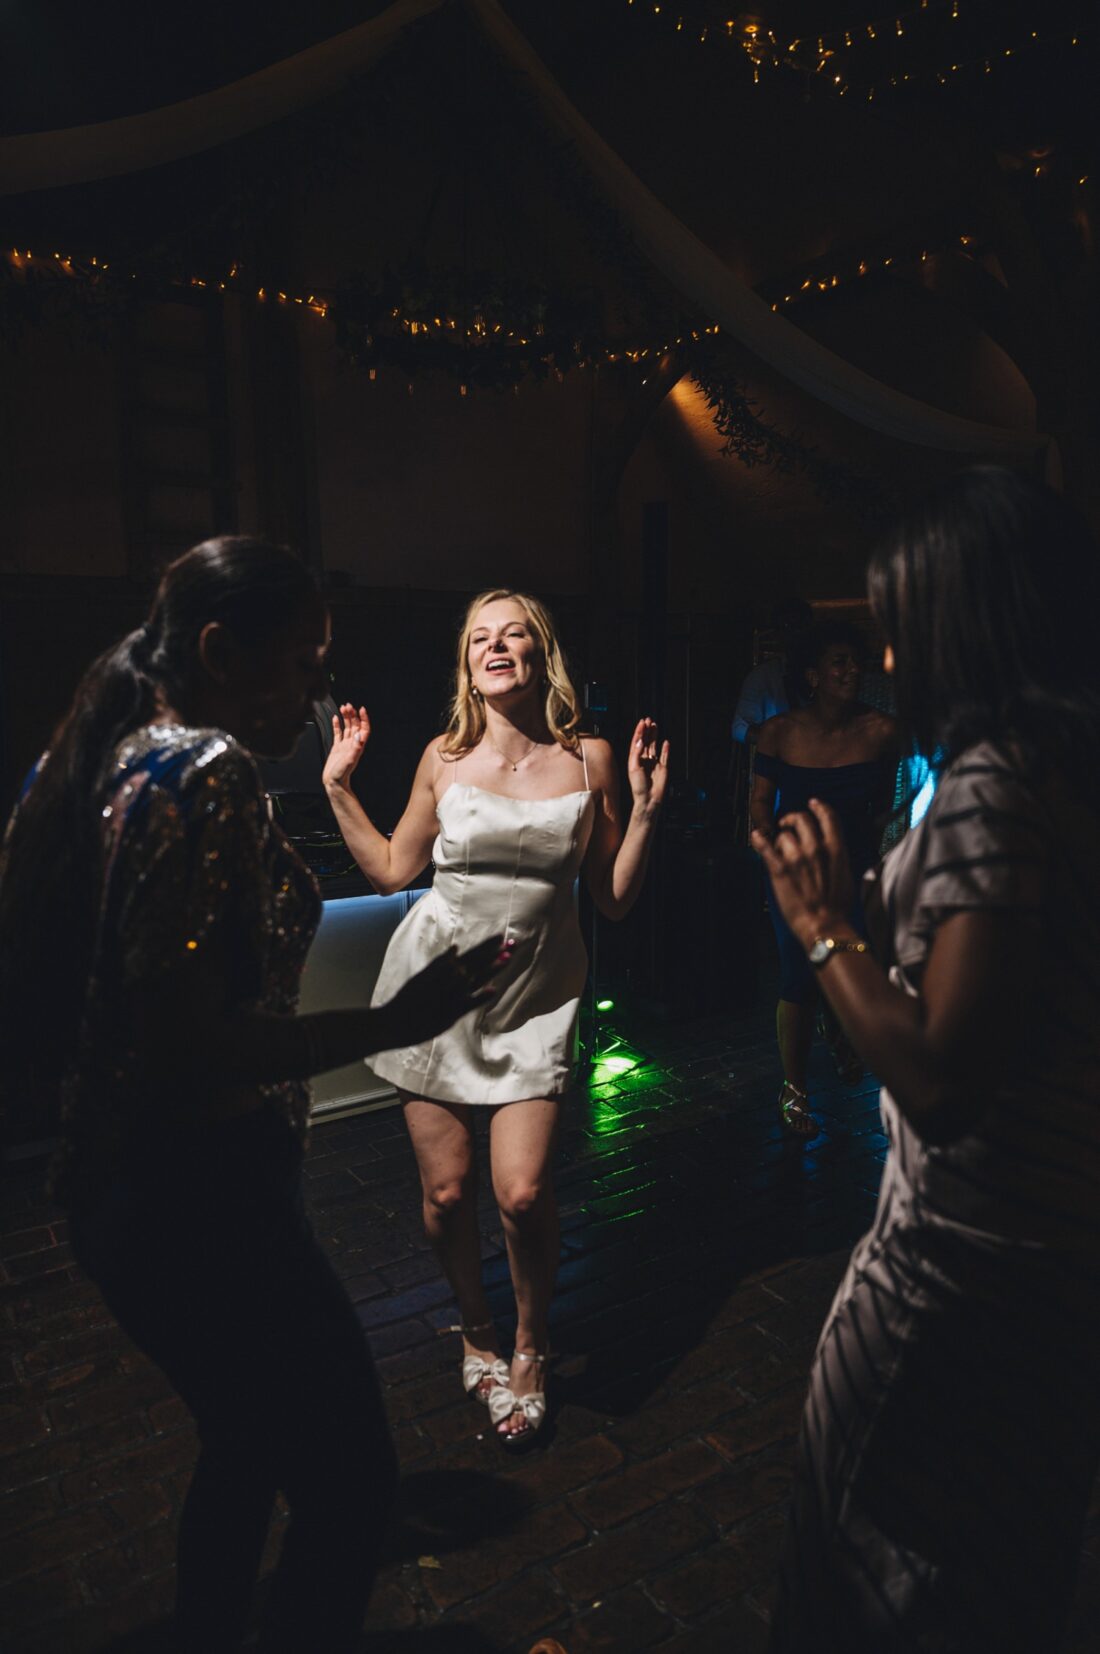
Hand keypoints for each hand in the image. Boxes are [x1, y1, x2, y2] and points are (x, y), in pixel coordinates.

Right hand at [323, 704, 369, 790]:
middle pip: (355, 725)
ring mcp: (344, 745)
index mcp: (358, 746)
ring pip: (347, 727)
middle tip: (348, 706)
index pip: (364, 729)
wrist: (334, 782)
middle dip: (353, 714)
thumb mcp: (350, 760)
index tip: (361, 709)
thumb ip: (355, 748)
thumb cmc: (342, 774)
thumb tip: (358, 736)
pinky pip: (338, 733)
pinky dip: (337, 725)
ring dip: (346, 717)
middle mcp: (352, 744)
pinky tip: (335, 718)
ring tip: (343, 708)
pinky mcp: (337, 747)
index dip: (364, 718)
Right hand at [376, 935, 510, 1049]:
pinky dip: (480, 997)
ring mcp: (450, 996)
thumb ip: (441, 963)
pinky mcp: (450, 1013)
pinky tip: (493, 990)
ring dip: (491, 969)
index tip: (501, 937)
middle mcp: (448, 980)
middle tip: (512, 942)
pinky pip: (468, 1004)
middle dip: (495, 952)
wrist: (395, 1020)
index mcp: (444, 970)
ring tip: (507, 958)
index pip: (470, 955)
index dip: (487, 947)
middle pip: (476, 963)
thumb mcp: (425, 974)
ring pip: (475, 979)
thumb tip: (455, 949)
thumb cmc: (409, 999)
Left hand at [627, 718, 669, 816]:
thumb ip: (636, 753)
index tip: (642, 723)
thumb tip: (640, 741)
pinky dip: (665, 749)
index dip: (639, 732)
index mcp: (635, 760)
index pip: (636, 742)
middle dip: (646, 731)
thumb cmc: (638, 787)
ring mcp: (653, 764)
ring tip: (655, 726)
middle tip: (648, 720)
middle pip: (645, 742)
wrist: (649, 799)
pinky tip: (665, 742)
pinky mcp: (663, 768)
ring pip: (654, 746)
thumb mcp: (633, 768)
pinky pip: (664, 756)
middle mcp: (644, 760)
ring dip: (654, 736)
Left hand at [751, 799, 853, 946]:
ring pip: (783, 835)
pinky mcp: (779, 870)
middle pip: (801, 819)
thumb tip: (829, 848)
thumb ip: (837, 856)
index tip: (812, 803)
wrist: (825, 926)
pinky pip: (765, 846)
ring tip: (779, 848)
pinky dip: (759, 839)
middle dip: (793, 819)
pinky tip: (756, 836)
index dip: (819, 807)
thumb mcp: (846, 874)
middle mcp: (816, 849)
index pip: (828, 816)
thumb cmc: (838, 906)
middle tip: (788, 825)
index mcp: (836, 849)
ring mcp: (796, 858)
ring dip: (780, 839)